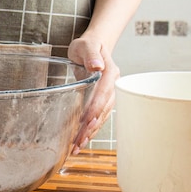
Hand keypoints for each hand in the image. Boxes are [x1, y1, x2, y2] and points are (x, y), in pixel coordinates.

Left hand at [67, 36, 119, 154]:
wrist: (94, 45)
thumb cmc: (88, 45)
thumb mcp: (86, 45)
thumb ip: (91, 54)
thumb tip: (97, 65)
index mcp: (110, 73)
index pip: (104, 93)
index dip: (96, 107)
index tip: (86, 120)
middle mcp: (112, 86)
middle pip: (103, 109)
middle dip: (91, 127)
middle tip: (78, 141)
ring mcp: (109, 95)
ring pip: (101, 117)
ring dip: (90, 132)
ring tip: (77, 146)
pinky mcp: (102, 101)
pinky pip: (98, 117)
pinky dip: (90, 130)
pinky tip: (81, 140)